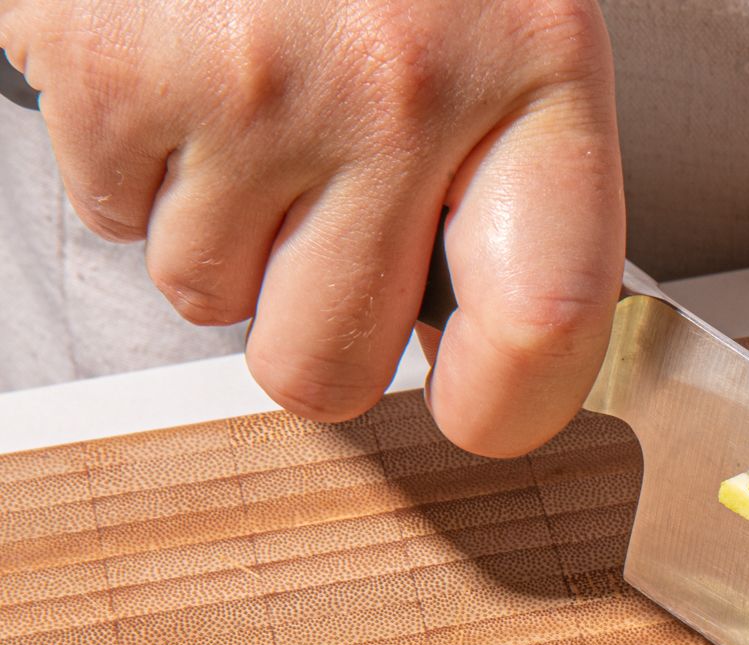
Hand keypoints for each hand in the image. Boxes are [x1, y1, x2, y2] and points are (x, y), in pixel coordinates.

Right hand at [0, 0, 623, 455]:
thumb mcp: (512, 19)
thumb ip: (516, 178)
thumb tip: (484, 355)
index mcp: (538, 71)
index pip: (545, 324)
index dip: (506, 406)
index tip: (477, 407)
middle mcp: (400, 88)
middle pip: (330, 364)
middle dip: (313, 332)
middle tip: (322, 237)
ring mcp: (247, 84)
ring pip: (203, 294)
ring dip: (217, 229)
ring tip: (250, 104)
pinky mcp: (112, 67)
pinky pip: (108, 212)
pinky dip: (134, 160)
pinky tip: (179, 65)